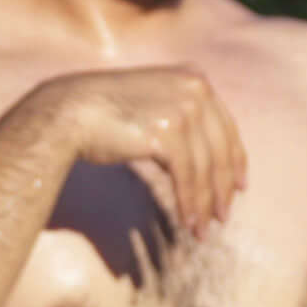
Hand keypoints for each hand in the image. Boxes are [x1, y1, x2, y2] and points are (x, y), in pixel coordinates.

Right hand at [0, 67, 246, 237]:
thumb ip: (181, 117)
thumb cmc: (103, 111)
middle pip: (222, 149)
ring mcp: (183, 109)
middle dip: (223, 188)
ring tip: (203, 228)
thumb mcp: (153, 103)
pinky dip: (189, 203)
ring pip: (206, 167)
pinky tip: (188, 222)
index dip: (235, 161)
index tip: (239, 187)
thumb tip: (204, 154)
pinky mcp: (168, 132)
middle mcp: (195, 89)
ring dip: (205, 203)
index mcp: (195, 79)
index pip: (226, 127)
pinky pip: (188, 176)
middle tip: (223, 216)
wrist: (68, 110)